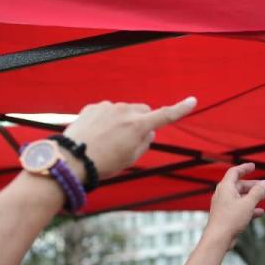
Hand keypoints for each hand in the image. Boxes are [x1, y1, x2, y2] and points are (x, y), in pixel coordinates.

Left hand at [63, 97, 197, 178]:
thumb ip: (144, 143)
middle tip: (130, 140)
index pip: (165, 115)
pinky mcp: (93, 107)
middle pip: (143, 110)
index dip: (180, 109)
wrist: (72, 160)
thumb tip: (149, 131)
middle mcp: (125, 111)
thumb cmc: (104, 164)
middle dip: (142, 120)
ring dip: (122, 121)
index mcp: (138, 126)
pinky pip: (106, 111)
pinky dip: (105, 121)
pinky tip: (96, 135)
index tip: (192, 101)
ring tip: (107, 141)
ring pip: (123, 111)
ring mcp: (108, 107)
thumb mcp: (130, 159)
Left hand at [204, 163, 264, 245]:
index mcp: (226, 187)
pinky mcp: (225, 215)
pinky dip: (248, 208)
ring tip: (263, 199)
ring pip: (239, 197)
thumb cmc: (230, 220)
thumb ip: (258, 192)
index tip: (253, 167)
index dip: (244, 168)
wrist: (218, 238)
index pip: (235, 172)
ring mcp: (223, 205)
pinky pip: (238, 207)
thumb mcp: (248, 204)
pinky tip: (259, 212)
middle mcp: (223, 194)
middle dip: (252, 185)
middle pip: (239, 185)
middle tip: (264, 187)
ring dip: (252, 197)